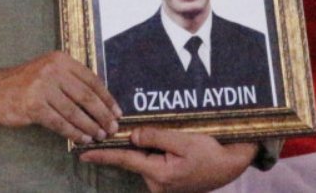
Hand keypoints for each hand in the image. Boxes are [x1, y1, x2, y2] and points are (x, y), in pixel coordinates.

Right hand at [0, 51, 120, 144]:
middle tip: (112, 127)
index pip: (91, 79)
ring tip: (99, 135)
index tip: (117, 111)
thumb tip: (101, 101)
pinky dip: (73, 132)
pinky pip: (59, 123)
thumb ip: (71, 80)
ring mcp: (42, 87)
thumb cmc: (24, 83)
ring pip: (74, 111)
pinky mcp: (33, 105)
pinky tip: (82, 137)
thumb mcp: (48, 71)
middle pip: (86, 96)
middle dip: (102, 114)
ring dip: (90, 126)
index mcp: (60, 59)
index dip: (107, 98)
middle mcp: (52, 70)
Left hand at [79, 126, 256, 192]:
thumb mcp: (185, 140)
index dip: (103, 155)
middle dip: (133, 143)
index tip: (82, 154)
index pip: (124, 160)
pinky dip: (157, 152)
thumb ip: (156, 137)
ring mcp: (163, 185)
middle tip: (136, 131)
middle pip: (135, 157)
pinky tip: (172, 144)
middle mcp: (157, 183)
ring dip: (148, 146)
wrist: (232, 166)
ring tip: (165, 136)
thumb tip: (132, 135)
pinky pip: (155, 163)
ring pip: (146, 159)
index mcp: (158, 173)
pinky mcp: (169, 182)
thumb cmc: (212, 153)